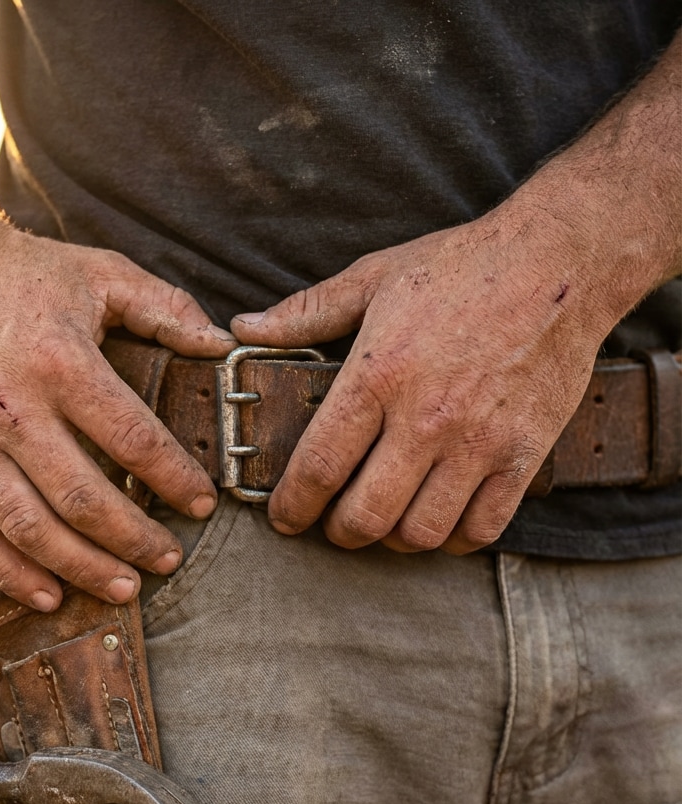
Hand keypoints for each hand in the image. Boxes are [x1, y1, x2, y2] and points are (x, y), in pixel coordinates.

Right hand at [0, 220, 235, 609]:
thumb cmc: (21, 274)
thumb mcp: (100, 273)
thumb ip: (166, 307)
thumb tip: (222, 346)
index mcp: (60, 362)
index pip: (133, 439)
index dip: (175, 479)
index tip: (203, 503)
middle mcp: (11, 408)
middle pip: (82, 499)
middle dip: (134, 540)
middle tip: (168, 559)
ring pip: (29, 528)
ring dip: (81, 568)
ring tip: (124, 588)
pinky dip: (9, 573)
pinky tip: (48, 593)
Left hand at [230, 206, 608, 553]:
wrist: (561, 261)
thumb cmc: (462, 267)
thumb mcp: (374, 277)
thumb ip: (306, 313)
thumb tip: (244, 328)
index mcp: (379, 376)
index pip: (320, 466)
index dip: (293, 506)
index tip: (284, 518)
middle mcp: (426, 418)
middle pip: (366, 516)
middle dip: (340, 533)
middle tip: (335, 525)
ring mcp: (478, 442)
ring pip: (421, 533)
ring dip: (394, 540)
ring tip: (387, 523)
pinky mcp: (523, 455)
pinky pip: (481, 529)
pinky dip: (454, 540)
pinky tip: (440, 522)